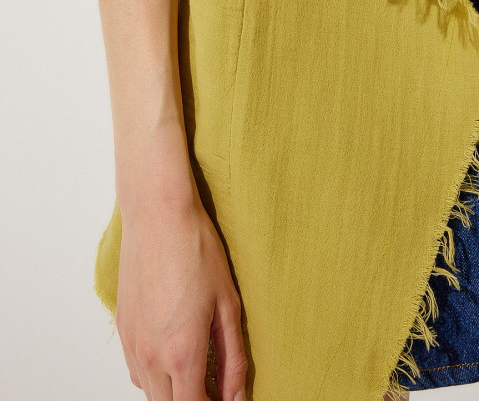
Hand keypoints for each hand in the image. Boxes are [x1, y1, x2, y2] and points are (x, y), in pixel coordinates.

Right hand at [116, 196, 247, 400]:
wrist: (158, 215)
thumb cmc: (197, 250)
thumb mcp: (228, 304)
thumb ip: (234, 358)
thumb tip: (237, 396)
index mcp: (182, 353)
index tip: (226, 400)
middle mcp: (151, 355)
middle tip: (215, 388)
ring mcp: (132, 342)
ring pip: (149, 392)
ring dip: (172, 392)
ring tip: (198, 373)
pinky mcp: (122, 327)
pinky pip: (135, 371)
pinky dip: (154, 376)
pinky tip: (173, 357)